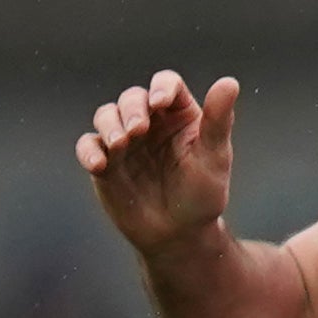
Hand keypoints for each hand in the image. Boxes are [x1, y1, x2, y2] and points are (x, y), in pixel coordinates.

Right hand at [77, 70, 241, 258]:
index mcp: (180, 115)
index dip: (162, 87)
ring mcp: (125, 140)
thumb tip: (230, 82)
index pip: (167, 84)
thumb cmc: (202, 196)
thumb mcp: (214, 157)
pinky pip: (88, 145)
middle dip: (132, 109)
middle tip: (138, 130)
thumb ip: (218, 120)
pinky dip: (89, 151)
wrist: (179, 235)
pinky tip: (99, 164)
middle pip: (133, 97)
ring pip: (106, 115)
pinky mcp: (105, 161)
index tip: (160, 103)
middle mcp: (150, 123)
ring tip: (121, 144)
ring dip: (110, 125)